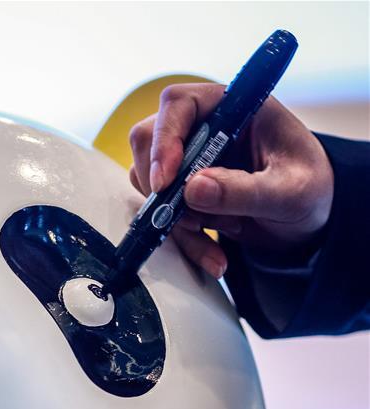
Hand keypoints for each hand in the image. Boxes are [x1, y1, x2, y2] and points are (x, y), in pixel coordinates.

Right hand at [128, 83, 333, 277]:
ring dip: (176, 217)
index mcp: (233, 106)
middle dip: (162, 186)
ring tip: (223, 233)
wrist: (306, 219)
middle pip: (148, 140)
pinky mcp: (180, 186)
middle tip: (186, 217)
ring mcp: (186, 156)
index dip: (165, 139)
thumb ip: (245, 190)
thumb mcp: (290, 193)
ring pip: (149, 181)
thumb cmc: (309, 189)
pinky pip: (160, 210)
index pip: (179, 104)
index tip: (166, 182)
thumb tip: (194, 188)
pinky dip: (182, 237)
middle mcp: (203, 125)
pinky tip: (214, 254)